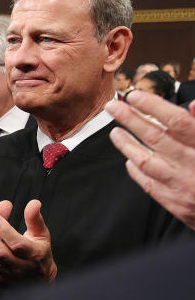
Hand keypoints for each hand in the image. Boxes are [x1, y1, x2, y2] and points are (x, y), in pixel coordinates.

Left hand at [0, 199, 56, 284]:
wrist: (38, 278)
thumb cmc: (38, 251)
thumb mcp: (41, 234)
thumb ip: (34, 219)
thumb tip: (34, 203)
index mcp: (33, 254)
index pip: (18, 244)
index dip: (5, 230)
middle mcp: (20, 267)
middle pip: (0, 254)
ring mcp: (8, 276)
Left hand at [106, 93, 194, 230]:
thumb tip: (193, 105)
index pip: (178, 121)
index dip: (154, 106)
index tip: (135, 96)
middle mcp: (193, 165)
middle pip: (155, 137)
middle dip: (130, 119)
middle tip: (113, 106)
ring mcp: (183, 185)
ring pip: (146, 161)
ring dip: (127, 144)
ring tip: (115, 132)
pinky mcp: (177, 204)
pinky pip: (149, 184)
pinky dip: (137, 170)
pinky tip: (130, 160)